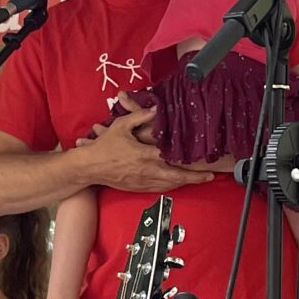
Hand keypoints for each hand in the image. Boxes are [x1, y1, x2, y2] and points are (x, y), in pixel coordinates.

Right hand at [79, 104, 218, 193]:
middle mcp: (148, 171)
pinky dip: (171, 186)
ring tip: (197, 179)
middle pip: (177, 178)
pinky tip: (177, 183)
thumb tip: (156, 108)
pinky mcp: (138, 188)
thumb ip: (140, 116)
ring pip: (169, 186)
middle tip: (209, 176)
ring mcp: (143, 182)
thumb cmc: (105, 146)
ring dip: (184, 183)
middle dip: (195, 178)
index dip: (191, 163)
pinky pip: (159, 189)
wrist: (89, 167)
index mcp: (146, 155)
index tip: (205, 162)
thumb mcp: (121, 126)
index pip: (173, 160)